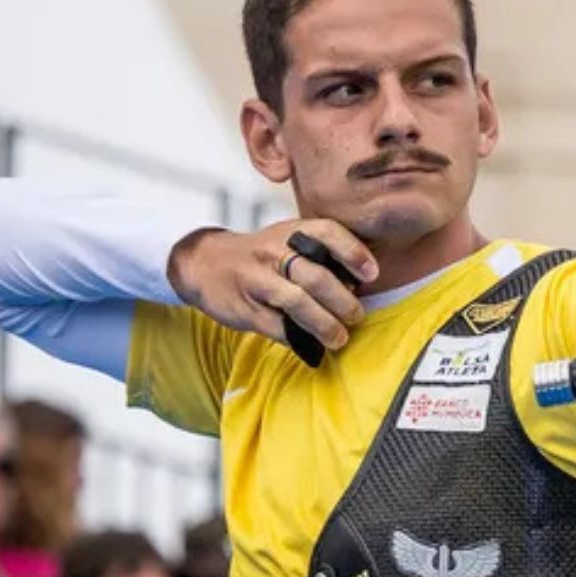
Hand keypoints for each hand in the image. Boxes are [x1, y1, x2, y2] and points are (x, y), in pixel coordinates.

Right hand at [168, 218, 376, 353]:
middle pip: (316, 276)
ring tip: (340, 337)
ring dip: (325, 324)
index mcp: (291, 232)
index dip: (353, 253)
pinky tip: (310, 344)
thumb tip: (358, 283)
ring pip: (297, 303)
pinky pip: (277, 326)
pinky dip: (297, 338)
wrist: (203, 262)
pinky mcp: (244, 308)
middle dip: (343, 301)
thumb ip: (319, 254)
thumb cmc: (259, 254)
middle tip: (357, 316)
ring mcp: (256, 280)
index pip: (327, 233)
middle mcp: (273, 252)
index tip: (371, 274)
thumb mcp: (287, 238)